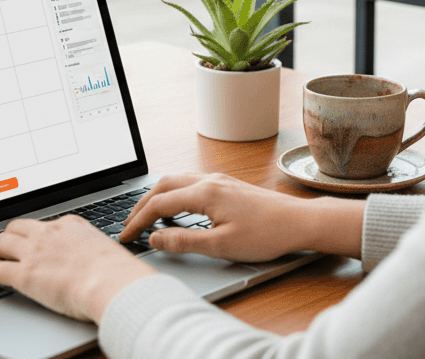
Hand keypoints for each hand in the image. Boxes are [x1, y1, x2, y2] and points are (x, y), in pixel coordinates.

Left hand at [0, 216, 156, 322]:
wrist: (113, 283)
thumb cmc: (117, 272)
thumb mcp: (105, 251)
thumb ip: (92, 251)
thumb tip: (93, 261)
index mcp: (71, 225)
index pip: (44, 224)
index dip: (33, 234)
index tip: (30, 241)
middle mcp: (50, 233)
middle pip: (17, 227)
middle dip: (7, 237)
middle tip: (3, 248)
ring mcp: (35, 252)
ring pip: (1, 243)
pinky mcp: (25, 275)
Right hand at [120, 173, 364, 261]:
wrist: (299, 222)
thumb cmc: (266, 234)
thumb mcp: (221, 245)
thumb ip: (184, 241)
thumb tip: (155, 239)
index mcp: (205, 193)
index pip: (159, 204)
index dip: (138, 221)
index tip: (126, 237)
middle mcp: (210, 180)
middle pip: (163, 186)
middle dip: (141, 205)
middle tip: (128, 225)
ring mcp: (219, 180)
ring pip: (177, 181)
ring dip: (157, 197)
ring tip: (145, 217)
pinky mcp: (228, 185)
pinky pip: (190, 183)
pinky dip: (174, 194)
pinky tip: (176, 209)